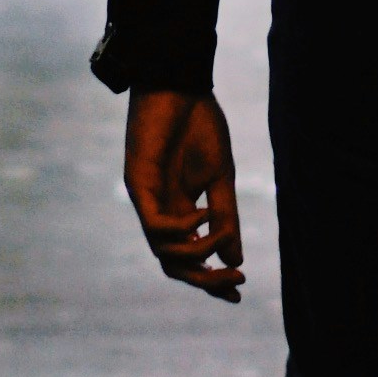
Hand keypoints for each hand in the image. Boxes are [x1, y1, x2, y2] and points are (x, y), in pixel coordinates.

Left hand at [121, 88, 244, 303]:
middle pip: (175, 264)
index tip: (239, 292)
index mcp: (180, 209)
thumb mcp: (220, 178)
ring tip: (220, 240)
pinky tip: (201, 215)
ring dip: (195, 254)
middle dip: (204, 279)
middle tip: (235, 280)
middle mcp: (160, 210)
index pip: (190, 257)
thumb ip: (225, 218)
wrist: (180, 84)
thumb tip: (234, 259)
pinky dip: (180, 229)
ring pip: (163, 251)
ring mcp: (147, 199)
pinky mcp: (138, 183)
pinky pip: (155, 224)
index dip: (212, 279)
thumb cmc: (199, 125)